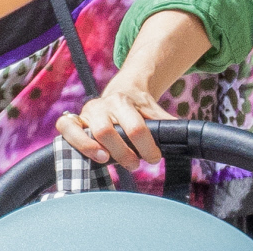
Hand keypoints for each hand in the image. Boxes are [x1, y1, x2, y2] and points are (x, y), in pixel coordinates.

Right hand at [53, 76, 175, 170]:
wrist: (124, 89)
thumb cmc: (140, 106)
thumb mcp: (154, 111)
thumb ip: (167, 124)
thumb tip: (187, 137)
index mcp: (124, 101)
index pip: (136, 128)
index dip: (147, 147)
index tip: (155, 157)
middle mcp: (103, 105)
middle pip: (108, 131)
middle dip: (123, 153)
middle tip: (136, 164)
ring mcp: (87, 113)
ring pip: (87, 132)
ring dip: (97, 150)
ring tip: (108, 161)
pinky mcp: (75, 120)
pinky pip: (65, 128)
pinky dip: (75, 142)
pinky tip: (90, 154)